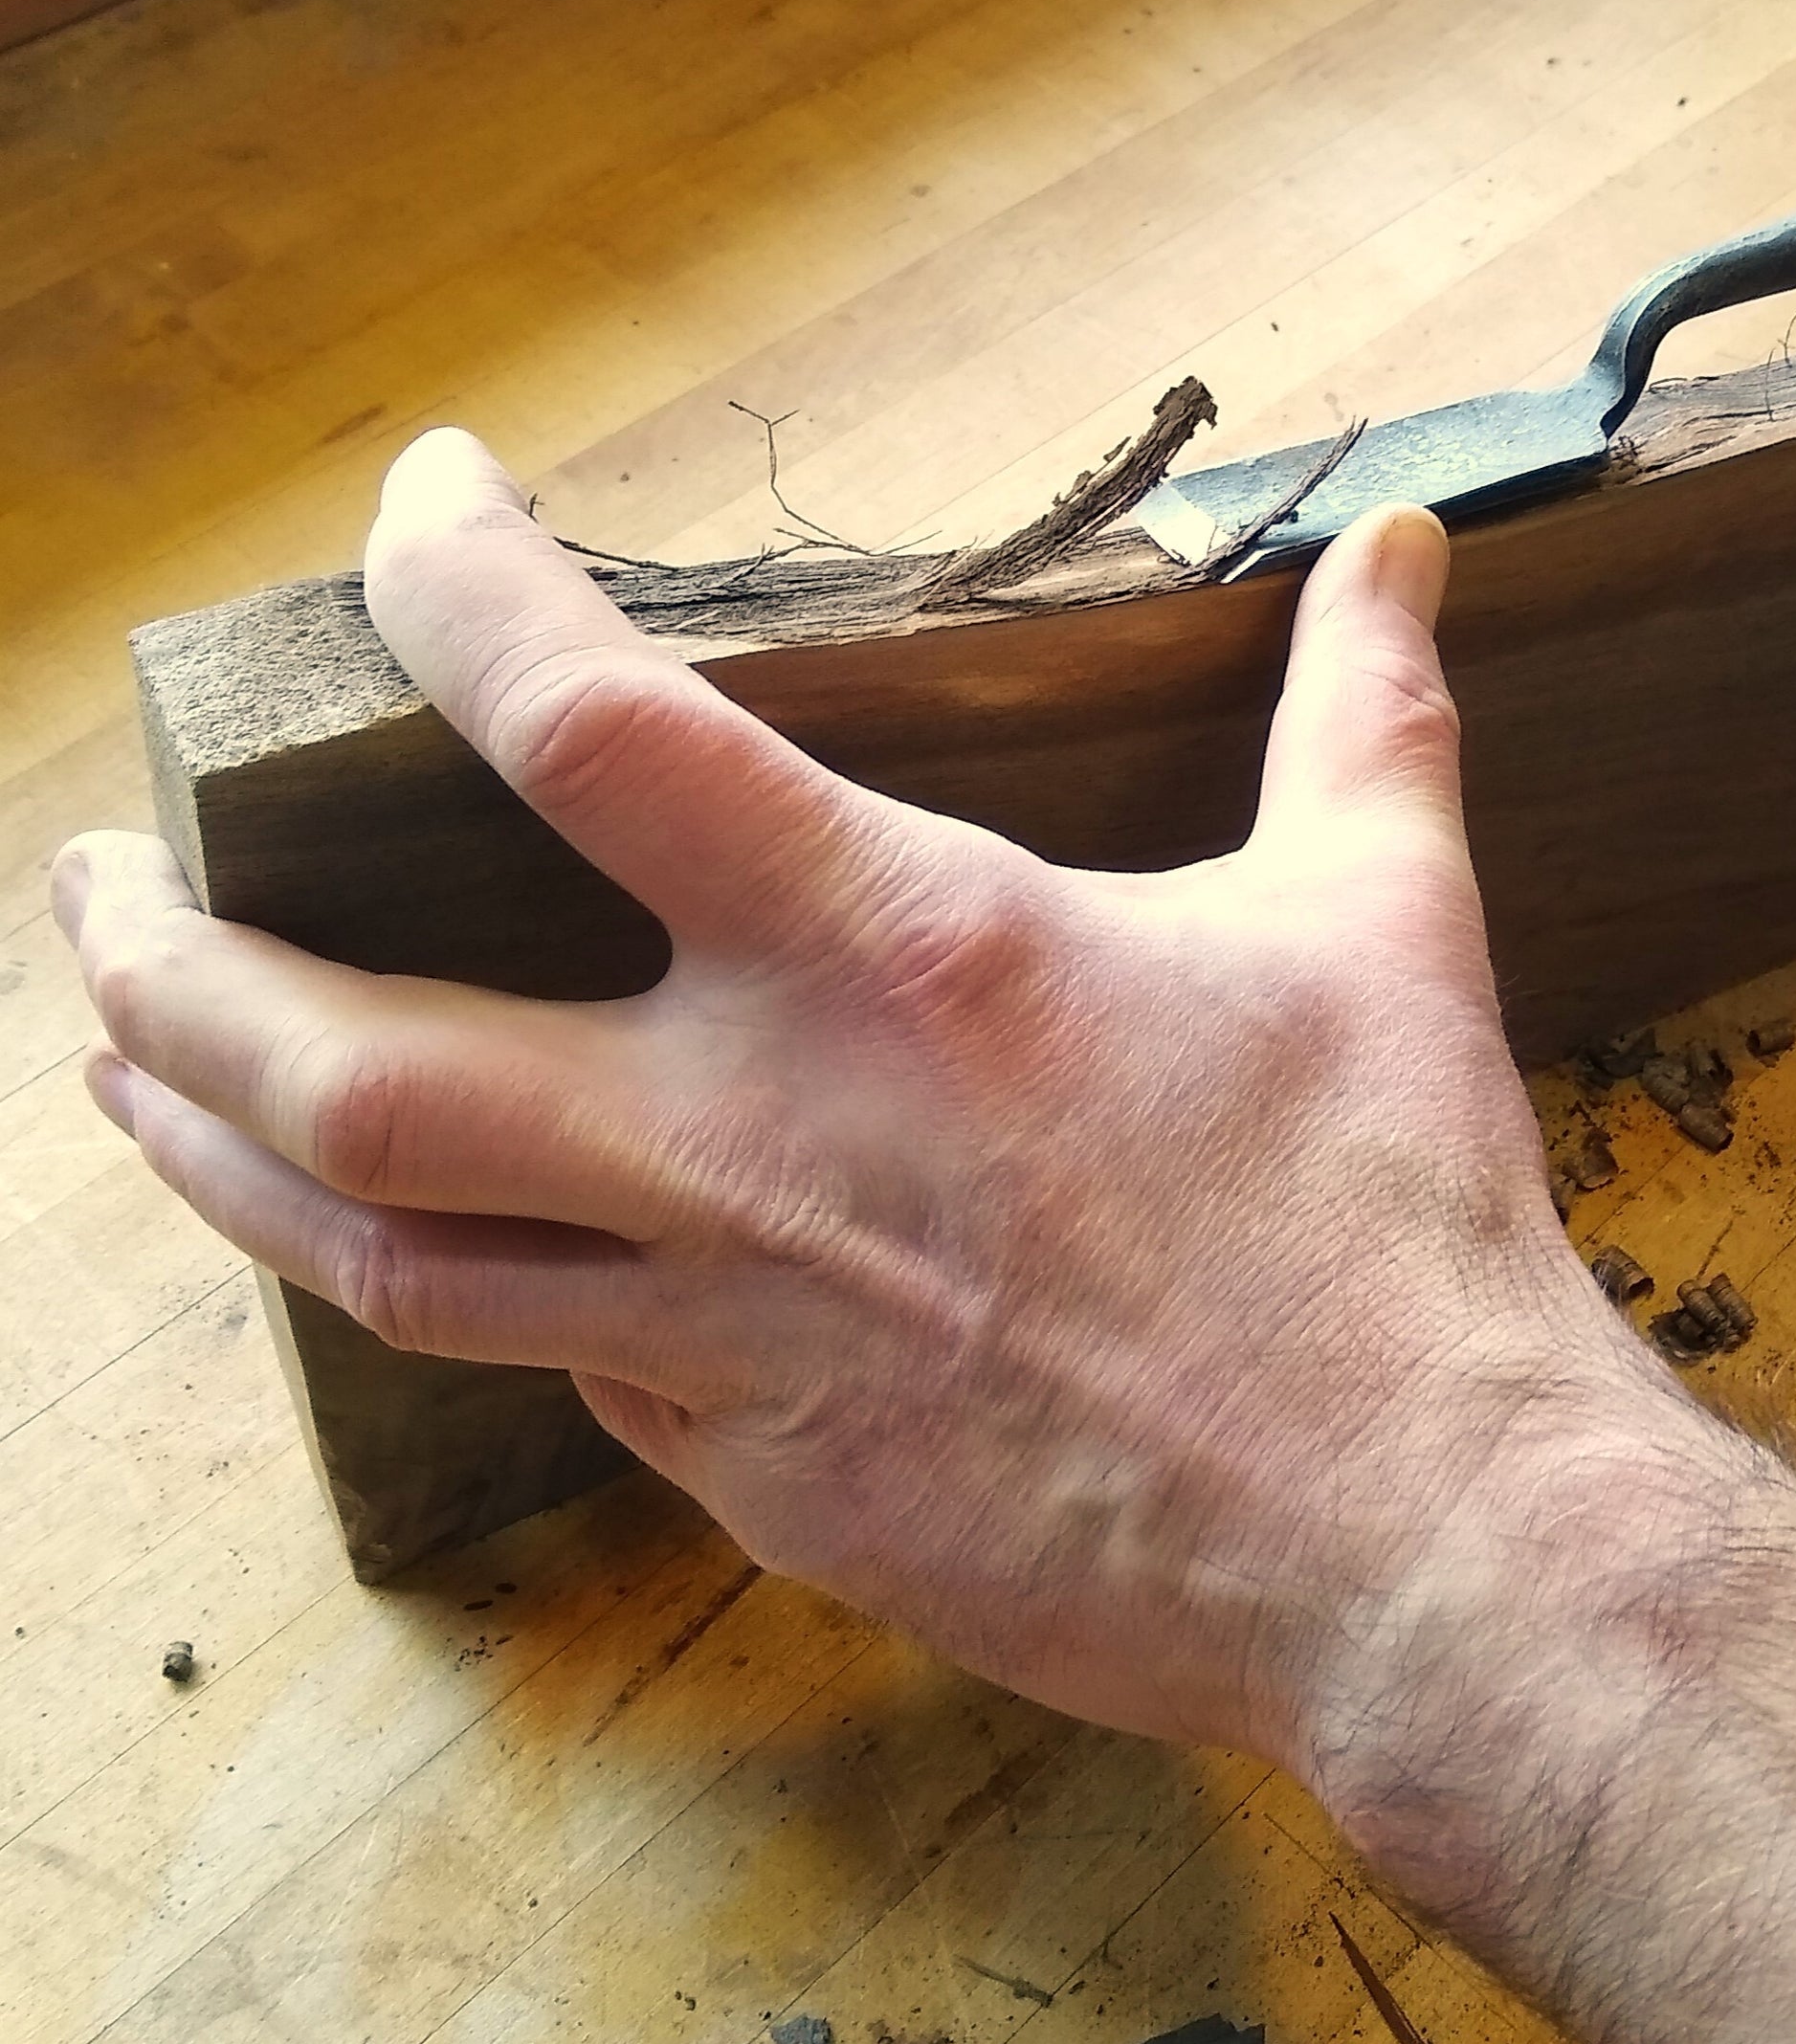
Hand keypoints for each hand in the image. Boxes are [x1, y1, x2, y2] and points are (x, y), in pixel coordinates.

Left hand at [55, 430, 1642, 1762]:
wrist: (1410, 1540)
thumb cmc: (1388, 1219)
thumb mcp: (1381, 919)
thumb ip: (1363, 710)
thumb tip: (1415, 545)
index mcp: (892, 956)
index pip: (575, 718)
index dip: (451, 580)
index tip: (420, 503)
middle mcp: (755, 1144)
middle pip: (341, 1063)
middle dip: (163, 968)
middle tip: (96, 892)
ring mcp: (732, 1338)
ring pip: (374, 1259)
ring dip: (210, 1157)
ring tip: (132, 1079)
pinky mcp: (763, 1479)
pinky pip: (571, 1379)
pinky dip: (498, 1298)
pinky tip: (486, 1261)